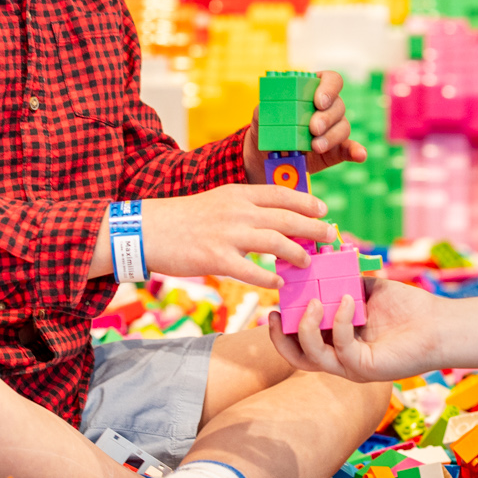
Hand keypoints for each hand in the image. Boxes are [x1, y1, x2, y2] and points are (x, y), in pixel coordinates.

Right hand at [139, 185, 334, 287]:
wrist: (147, 229)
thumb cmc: (182, 218)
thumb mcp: (217, 201)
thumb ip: (244, 208)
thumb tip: (271, 220)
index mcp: (237, 194)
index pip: (281, 194)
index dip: (306, 202)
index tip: (323, 210)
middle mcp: (237, 211)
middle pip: (287, 218)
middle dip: (314, 228)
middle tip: (330, 237)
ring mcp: (228, 235)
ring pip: (276, 242)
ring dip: (297, 253)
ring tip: (307, 261)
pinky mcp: (216, 259)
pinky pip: (252, 271)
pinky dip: (269, 279)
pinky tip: (279, 283)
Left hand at [245, 70, 368, 180]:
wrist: (266, 156)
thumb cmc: (266, 127)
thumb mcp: (261, 115)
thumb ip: (266, 109)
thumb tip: (269, 109)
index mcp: (313, 90)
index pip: (331, 80)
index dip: (328, 88)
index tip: (318, 101)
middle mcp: (328, 107)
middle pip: (338, 105)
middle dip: (326, 117)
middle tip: (313, 127)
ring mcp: (334, 129)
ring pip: (343, 126)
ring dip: (331, 136)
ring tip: (315, 146)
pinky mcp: (336, 150)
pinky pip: (350, 149)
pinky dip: (357, 151)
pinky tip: (360, 154)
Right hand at [266, 275, 438, 383]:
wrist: (438, 323)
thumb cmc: (407, 308)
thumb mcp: (365, 289)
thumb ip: (341, 281)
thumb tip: (317, 264)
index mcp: (337, 340)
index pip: (299, 340)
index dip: (282, 325)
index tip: (274, 301)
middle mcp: (340, 357)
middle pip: (297, 357)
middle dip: (279, 337)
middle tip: (273, 314)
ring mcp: (351, 366)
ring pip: (311, 358)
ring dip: (305, 329)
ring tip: (312, 303)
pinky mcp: (366, 368)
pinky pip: (342, 348)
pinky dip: (340, 321)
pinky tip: (348, 299)